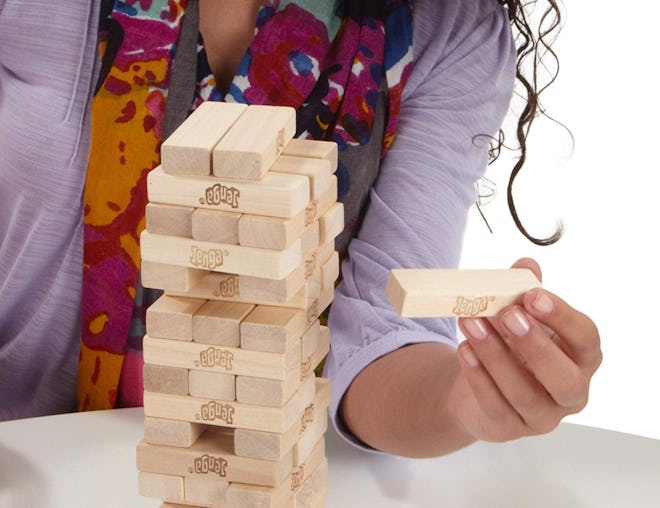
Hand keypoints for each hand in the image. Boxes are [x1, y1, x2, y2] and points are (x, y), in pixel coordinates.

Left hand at [447, 258, 601, 441]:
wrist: (477, 382)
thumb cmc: (510, 344)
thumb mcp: (517, 314)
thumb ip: (523, 290)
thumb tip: (526, 265)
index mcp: (581, 358)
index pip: (586, 339)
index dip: (562, 317)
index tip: (533, 295)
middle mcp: (570, 392)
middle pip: (564, 378)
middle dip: (534, 344)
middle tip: (506, 313)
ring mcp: (541, 416)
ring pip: (524, 393)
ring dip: (495, 354)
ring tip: (471, 322)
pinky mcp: (509, 428)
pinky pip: (495, 406)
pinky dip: (478, 376)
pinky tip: (464, 349)